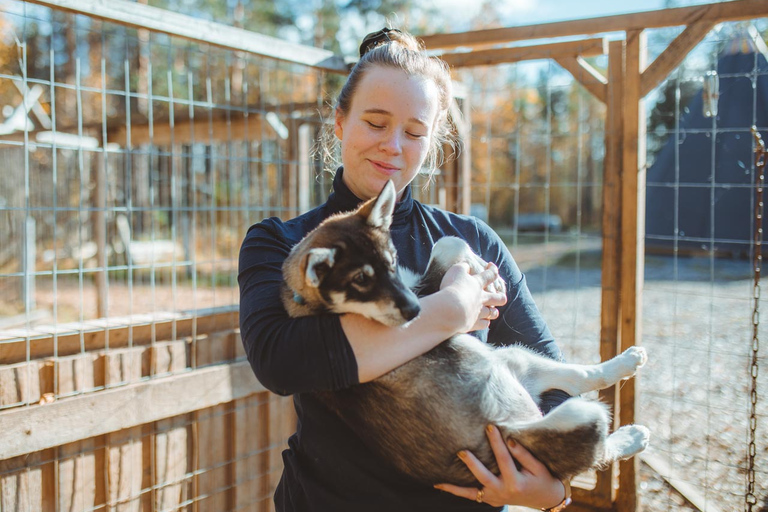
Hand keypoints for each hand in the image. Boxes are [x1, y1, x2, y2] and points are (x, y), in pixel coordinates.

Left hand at [434, 425, 565, 508]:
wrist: (544, 499)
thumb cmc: (542, 479)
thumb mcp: (539, 467)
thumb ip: (524, 455)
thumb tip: (510, 440)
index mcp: (516, 482)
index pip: (504, 459)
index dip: (496, 442)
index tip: (489, 426)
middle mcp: (503, 492)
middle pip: (484, 476)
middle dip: (472, 464)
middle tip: (461, 451)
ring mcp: (494, 498)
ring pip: (471, 492)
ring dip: (455, 485)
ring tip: (439, 479)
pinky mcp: (489, 500)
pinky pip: (470, 496)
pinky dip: (456, 491)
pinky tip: (440, 485)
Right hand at [439, 262, 506, 331]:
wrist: (450, 310)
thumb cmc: (453, 288)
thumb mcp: (456, 271)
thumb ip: (463, 267)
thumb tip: (467, 265)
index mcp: (478, 284)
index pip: (489, 275)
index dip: (492, 270)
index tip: (491, 266)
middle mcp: (482, 298)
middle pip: (498, 298)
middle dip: (500, 296)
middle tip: (500, 295)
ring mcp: (479, 312)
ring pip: (492, 313)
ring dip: (493, 312)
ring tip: (493, 311)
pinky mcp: (474, 324)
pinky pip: (484, 325)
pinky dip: (485, 323)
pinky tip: (484, 322)